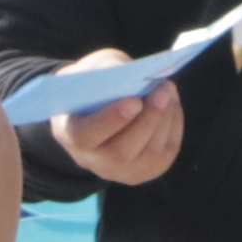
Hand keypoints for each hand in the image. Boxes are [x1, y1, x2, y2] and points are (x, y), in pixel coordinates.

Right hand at [52, 81, 182, 187]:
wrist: (95, 106)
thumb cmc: (93, 84)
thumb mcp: (93, 69)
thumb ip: (111, 72)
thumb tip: (142, 77)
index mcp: (69, 133)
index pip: (85, 136)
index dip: (111, 120)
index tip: (134, 100)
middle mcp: (91, 160)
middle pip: (121, 152)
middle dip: (148, 119)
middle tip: (162, 89)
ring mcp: (117, 171)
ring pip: (148, 155)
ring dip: (165, 120)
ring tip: (168, 91)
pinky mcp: (142, 172)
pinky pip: (164, 154)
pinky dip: (173, 127)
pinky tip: (171, 105)